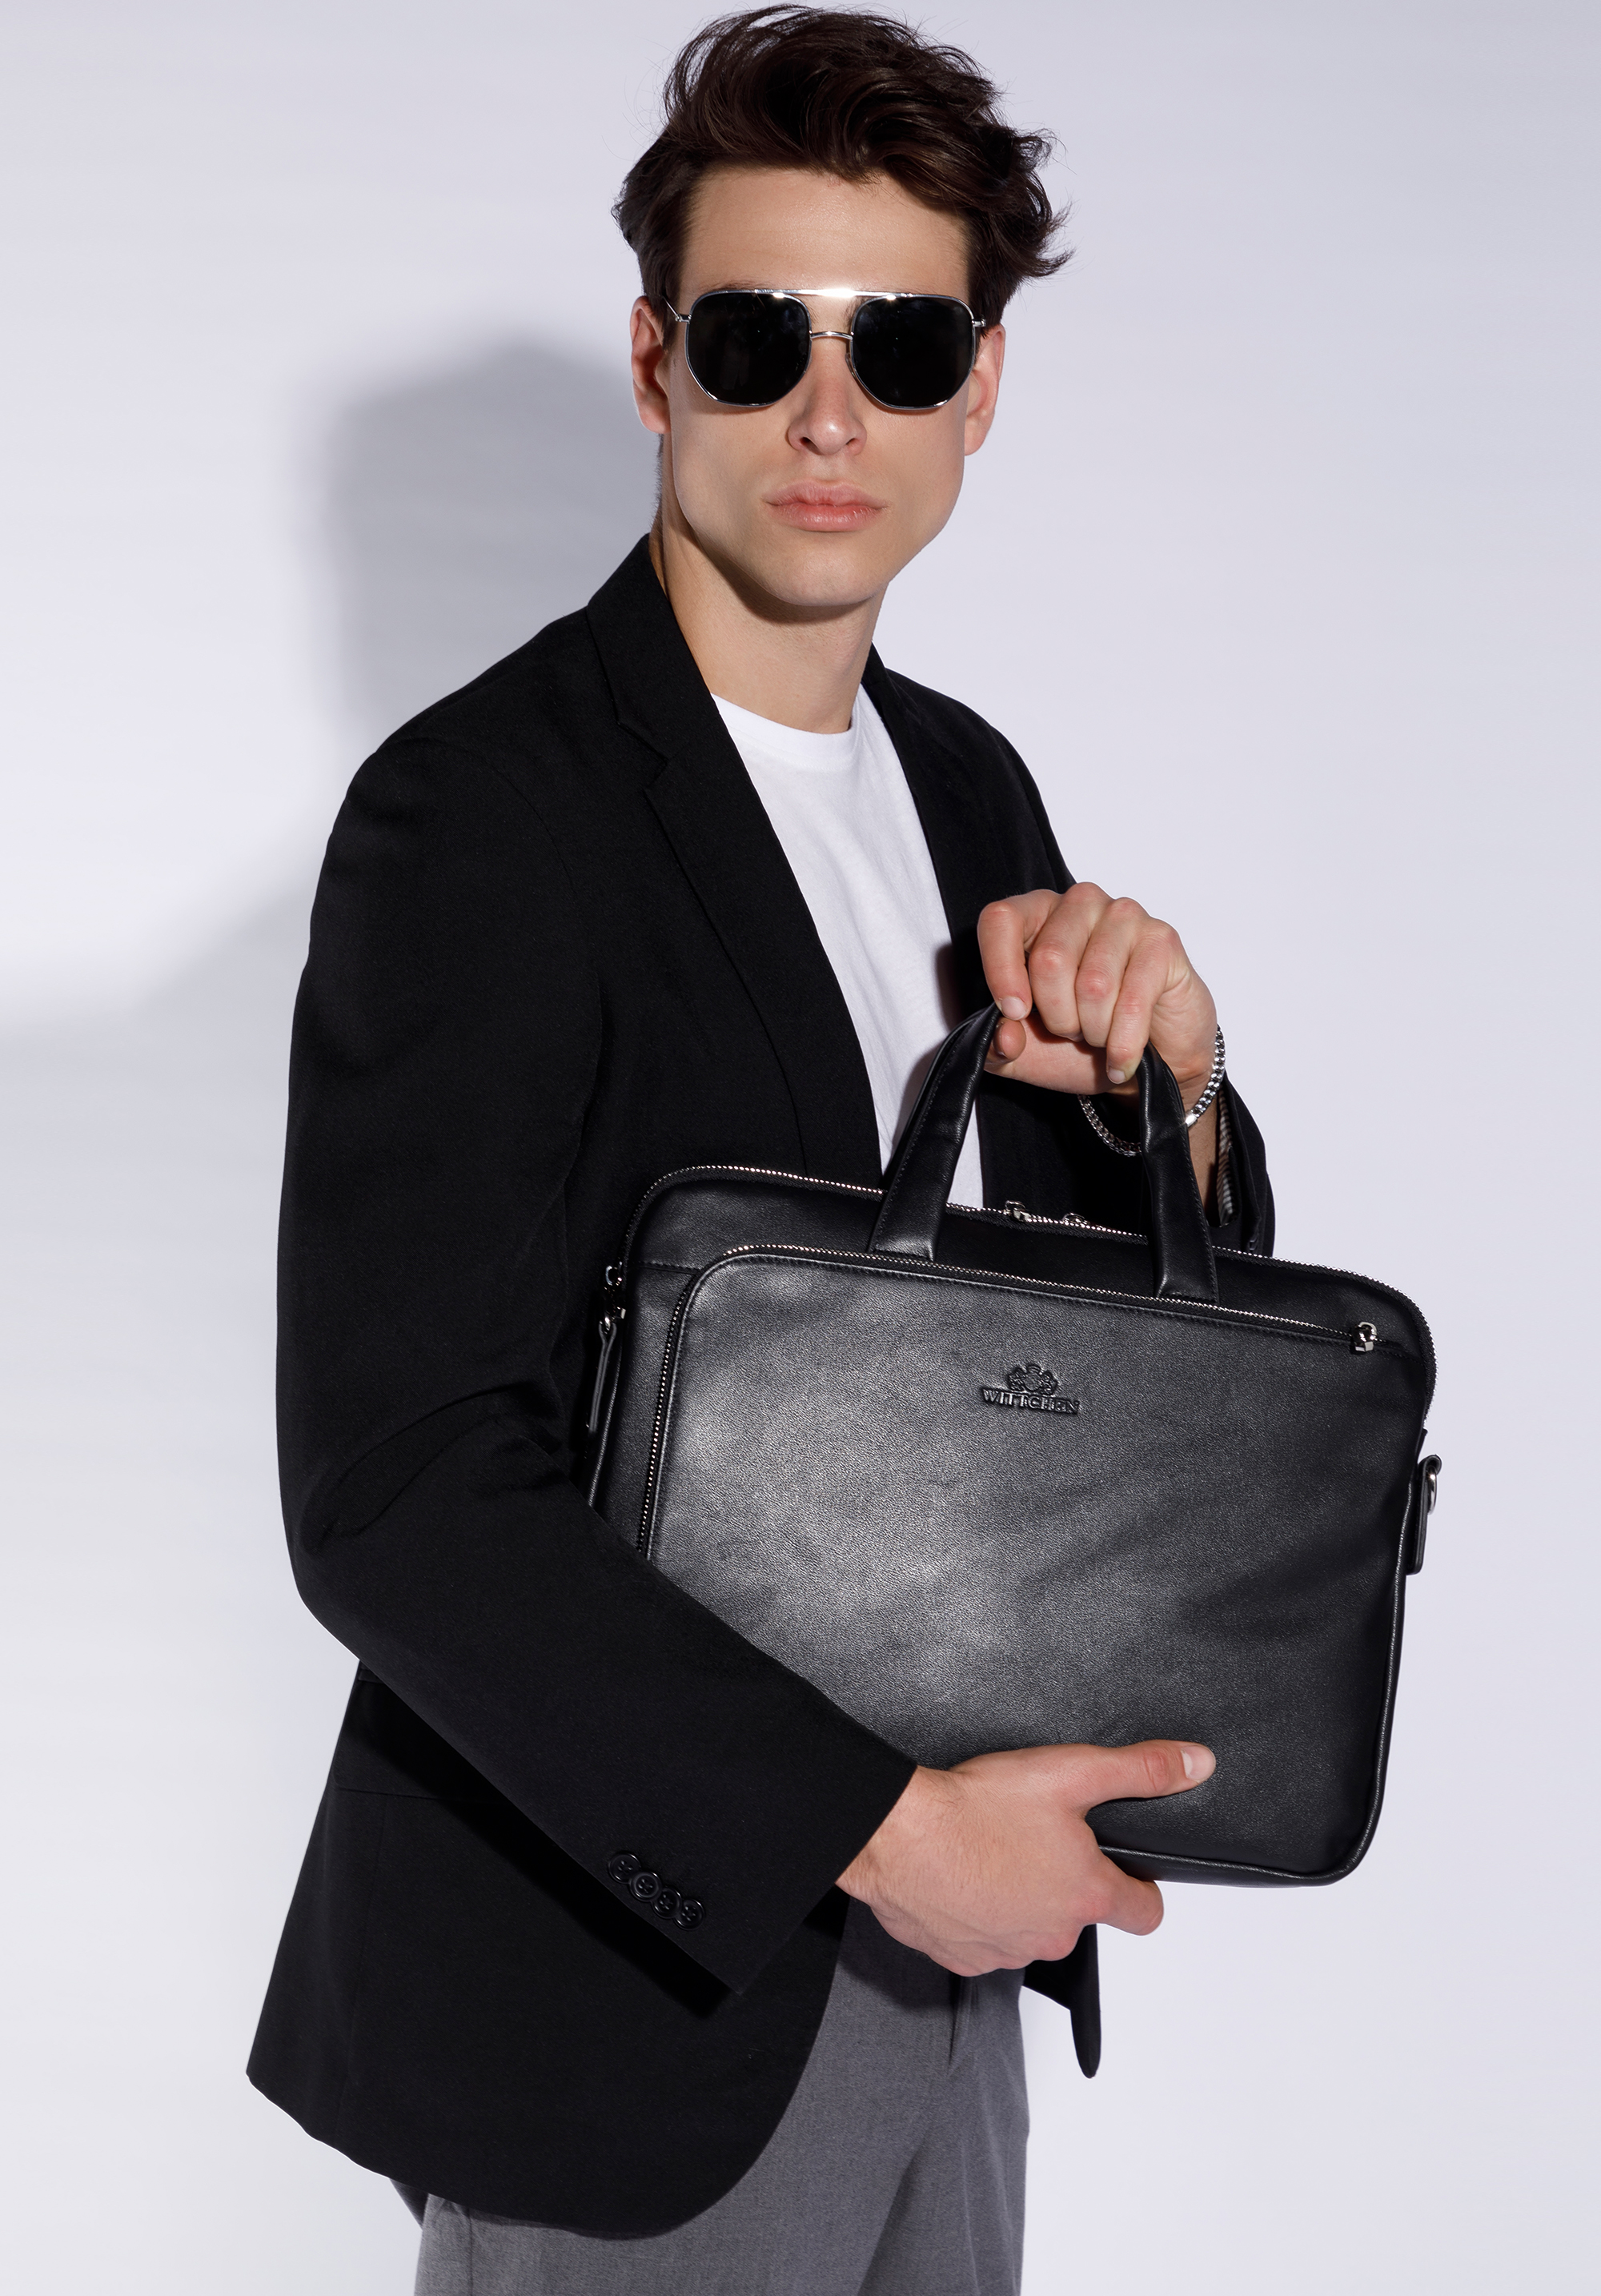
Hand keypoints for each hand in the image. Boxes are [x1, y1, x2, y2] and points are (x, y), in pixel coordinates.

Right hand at [837, 1739, 1215, 1975]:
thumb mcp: (1070, 1771)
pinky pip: (983, 1940)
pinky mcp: (962, 1959)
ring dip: (1019, 1898)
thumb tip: (1195, 1765)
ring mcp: (1006, 1952)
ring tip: (992, 1850)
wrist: (896, 1836)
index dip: (1141, 1889)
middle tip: (1035, 1836)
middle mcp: (1053, 1935)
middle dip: (1064, 1881)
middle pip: (1078, 1915)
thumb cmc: (975, 1808)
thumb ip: (1140, 1770)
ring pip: (1029, 1928)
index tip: (1125, 1870)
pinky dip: (977, 1914)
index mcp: (1086, 1895)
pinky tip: (961, 1876)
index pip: (1146, 1913)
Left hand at [977, 885, 1217, 1105]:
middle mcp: (1079, 904)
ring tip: (1101, 1035)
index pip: (1000, 919)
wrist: (1149, 1061)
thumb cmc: (1084, 1041)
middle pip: (1049, 960)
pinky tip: (1121, 1061)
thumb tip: (1003, 1039)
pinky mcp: (1161, 940)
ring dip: (1094, 1031)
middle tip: (1073, 1031)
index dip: (1001, 969)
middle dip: (1058, 1017)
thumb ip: (994, 1047)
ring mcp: (1124, 916)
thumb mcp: (1024, 1052)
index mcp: (1035, 916)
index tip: (1015, 1013)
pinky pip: (1133, 1001)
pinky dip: (1123, 1044)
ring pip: (1092, 984)